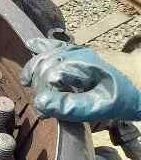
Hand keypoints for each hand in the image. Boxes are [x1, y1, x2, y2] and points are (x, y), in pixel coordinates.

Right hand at [20, 38, 140, 122]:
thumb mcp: (103, 105)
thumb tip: (40, 103)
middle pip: (42, 66)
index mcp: (77, 66)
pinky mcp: (85, 53)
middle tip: (45, 107)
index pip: (44, 79)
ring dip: (35, 70)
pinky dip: (43, 46)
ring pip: (47, 56)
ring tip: (28, 84)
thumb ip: (72, 106)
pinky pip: (58, 46)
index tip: (46, 115)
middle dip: (38, 86)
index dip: (42, 98)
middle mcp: (74, 55)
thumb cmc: (132, 93)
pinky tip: (31, 44)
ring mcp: (79, 51)